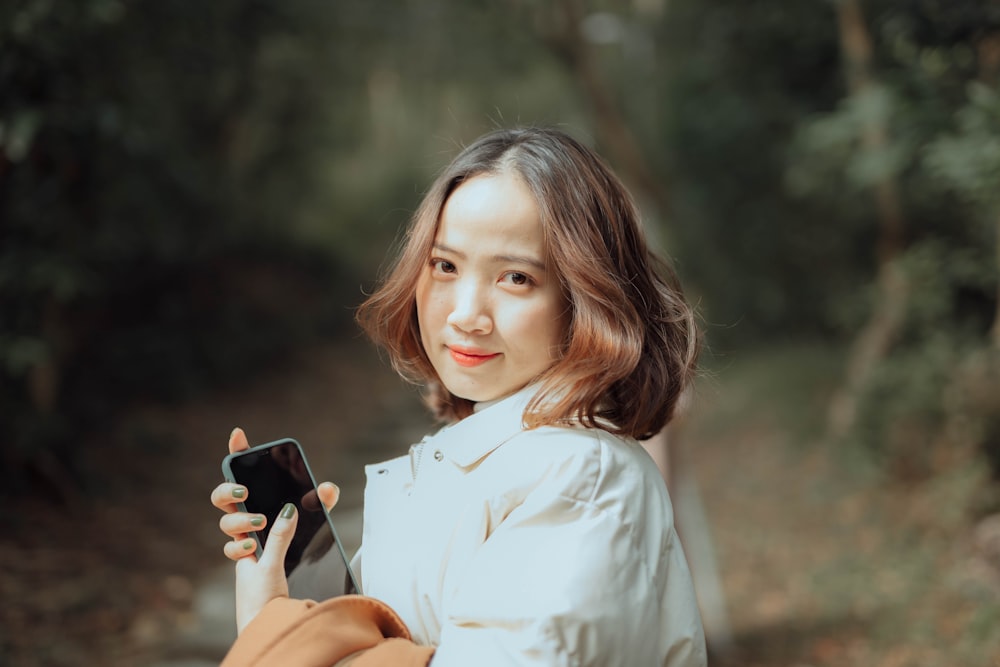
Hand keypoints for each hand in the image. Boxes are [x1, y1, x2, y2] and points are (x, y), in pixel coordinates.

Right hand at [210, 427, 340, 632]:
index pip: (248, 477)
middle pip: (223, 496)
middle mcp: (252, 523)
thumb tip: (326, 488)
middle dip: (228, 489)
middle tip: (244, 491)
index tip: (239, 434)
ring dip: (240, 519)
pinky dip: (242, 546)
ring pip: (226, 520)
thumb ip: (319, 512)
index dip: (239, 454)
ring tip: (259, 525)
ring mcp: (245, 541)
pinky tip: (254, 550)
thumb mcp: (312, 535)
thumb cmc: (300, 567)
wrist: (286, 610)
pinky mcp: (244, 562)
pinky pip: (234, 548)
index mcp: (267, 509)